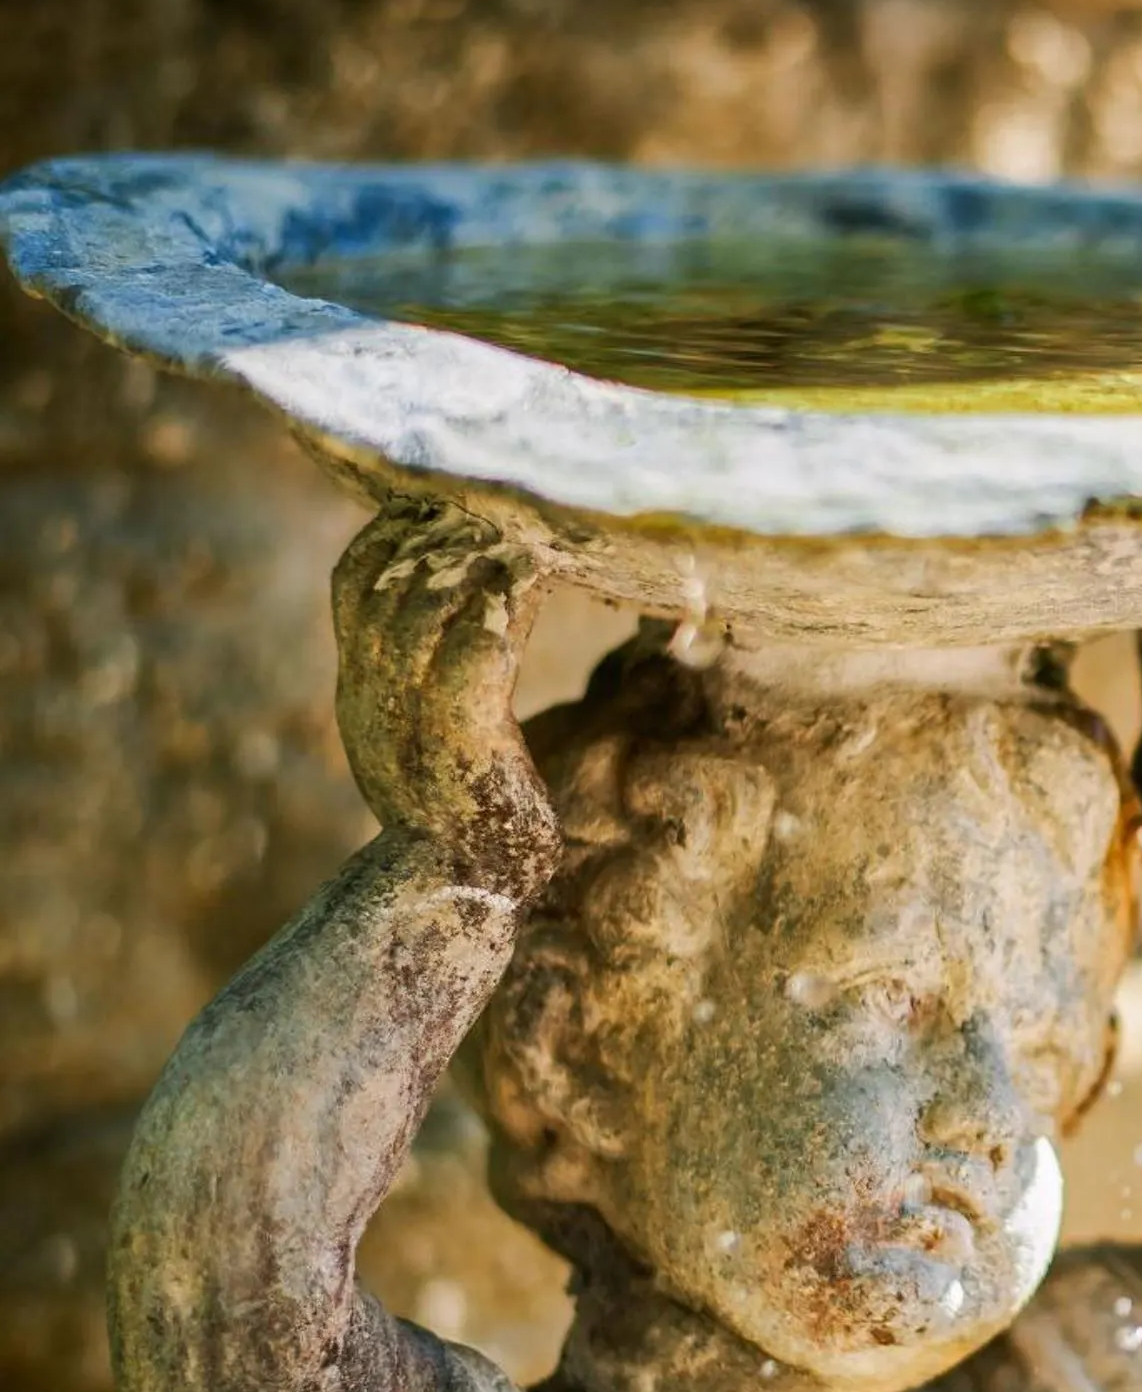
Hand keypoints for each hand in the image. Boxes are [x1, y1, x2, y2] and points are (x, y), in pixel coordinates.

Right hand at [332, 504, 558, 895]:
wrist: (454, 894)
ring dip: (475, 556)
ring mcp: (409, 718)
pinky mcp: (460, 740)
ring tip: (523, 525)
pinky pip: (476, 651)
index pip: (354, 584)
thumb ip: (435, 682)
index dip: (392, 532)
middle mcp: (371, 696)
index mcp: (359, 692)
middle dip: (439, 529)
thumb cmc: (465, 815)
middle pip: (390, 581)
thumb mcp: (432, 737)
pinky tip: (536, 575)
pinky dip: (502, 605)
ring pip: (427, 607)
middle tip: (495, 497)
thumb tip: (472, 627)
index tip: (438, 497)